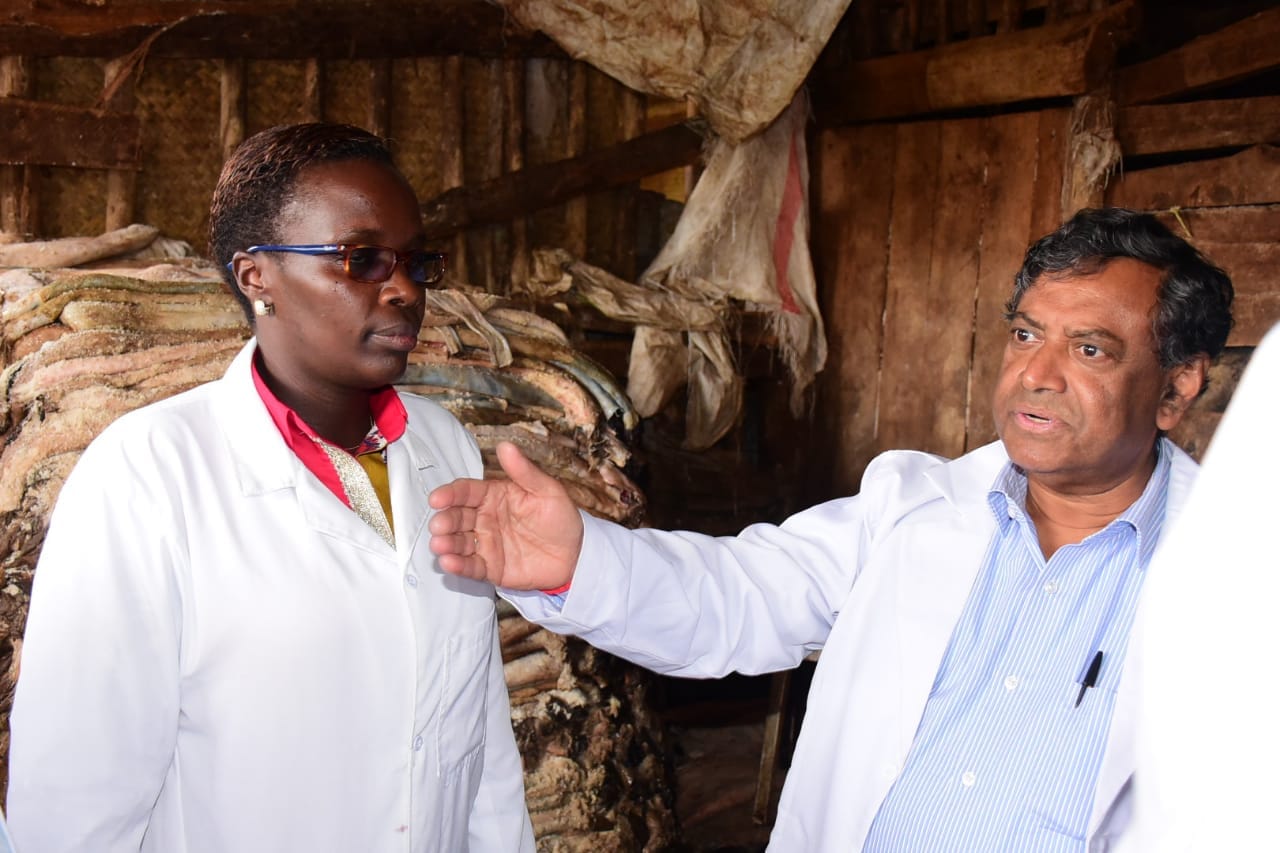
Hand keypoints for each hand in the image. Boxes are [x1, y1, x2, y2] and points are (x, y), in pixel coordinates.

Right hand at [428, 440, 582, 589]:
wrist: (576, 554)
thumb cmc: (561, 519)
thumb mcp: (547, 491)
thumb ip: (524, 471)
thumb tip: (506, 446)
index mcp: (494, 496)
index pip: (466, 492)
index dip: (450, 494)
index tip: (438, 498)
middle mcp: (484, 519)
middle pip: (457, 517)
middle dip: (445, 520)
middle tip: (438, 524)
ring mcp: (486, 543)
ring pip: (458, 542)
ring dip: (445, 543)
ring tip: (439, 545)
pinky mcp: (490, 567)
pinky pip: (470, 566)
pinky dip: (458, 566)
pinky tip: (449, 562)